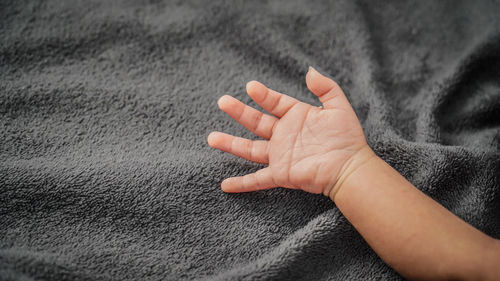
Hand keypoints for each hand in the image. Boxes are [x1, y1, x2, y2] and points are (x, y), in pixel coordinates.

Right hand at [208, 67, 373, 197]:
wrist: (349, 167)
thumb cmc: (347, 138)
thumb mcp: (338, 106)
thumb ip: (325, 87)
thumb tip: (309, 71)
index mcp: (296, 117)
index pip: (275, 103)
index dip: (263, 95)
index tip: (250, 87)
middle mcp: (284, 135)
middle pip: (256, 122)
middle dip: (239, 112)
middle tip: (222, 101)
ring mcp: (280, 155)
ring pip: (249, 149)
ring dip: (230, 144)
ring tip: (212, 138)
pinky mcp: (280, 174)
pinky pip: (257, 179)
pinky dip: (242, 183)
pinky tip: (225, 184)